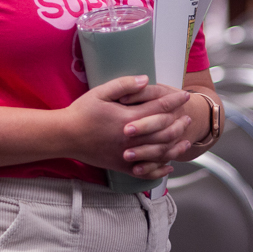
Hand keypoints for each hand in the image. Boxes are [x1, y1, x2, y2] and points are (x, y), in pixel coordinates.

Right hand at [62, 76, 190, 176]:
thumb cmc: (81, 113)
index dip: (175, 101)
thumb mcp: (100, 92)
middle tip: (187, 116)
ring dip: (175, 145)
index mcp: (128, 118)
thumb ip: (124, 84)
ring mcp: (128, 154)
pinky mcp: (121, 165)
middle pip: (165, 131)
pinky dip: (160, 169)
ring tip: (185, 139)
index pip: (160, 108)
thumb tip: (146, 80)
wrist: (65, 136)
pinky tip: (169, 165)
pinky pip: (146, 171)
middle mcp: (132, 138)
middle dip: (179, 123)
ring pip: (160, 152)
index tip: (184, 95)